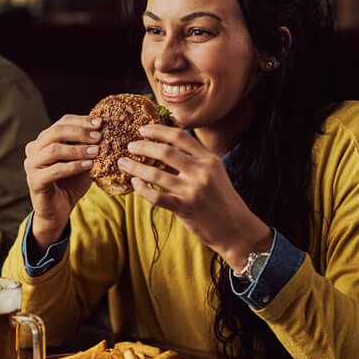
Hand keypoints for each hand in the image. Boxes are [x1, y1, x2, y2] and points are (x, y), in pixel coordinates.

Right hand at [23, 114, 100, 247]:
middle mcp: (34, 149)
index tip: (100, 122)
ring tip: (96, 152)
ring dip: (77, 150)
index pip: (62, 122)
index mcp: (44, 140)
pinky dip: (73, 166)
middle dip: (80, 132)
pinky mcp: (34, 181)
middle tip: (99, 136)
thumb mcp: (82, 161)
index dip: (81, 120)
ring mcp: (31, 165)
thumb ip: (88, 147)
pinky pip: (55, 170)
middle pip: (56, 132)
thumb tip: (107, 131)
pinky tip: (88, 165)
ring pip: (53, 150)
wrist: (59, 210)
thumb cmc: (70, 183)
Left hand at [120, 123, 271, 269]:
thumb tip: (164, 146)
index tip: (143, 129)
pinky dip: (141, 189)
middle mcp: (201, 172)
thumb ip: (194, 160)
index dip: (158, 130)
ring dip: (135, 167)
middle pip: (165, 151)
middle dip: (143, 146)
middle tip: (130, 146)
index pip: (180, 136)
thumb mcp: (214, 173)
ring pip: (155, 173)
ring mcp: (192, 190)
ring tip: (123, 163)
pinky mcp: (184, 208)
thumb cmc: (221, 199)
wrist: (236, 229)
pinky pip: (155, 196)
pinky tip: (134, 183)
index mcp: (209, 159)